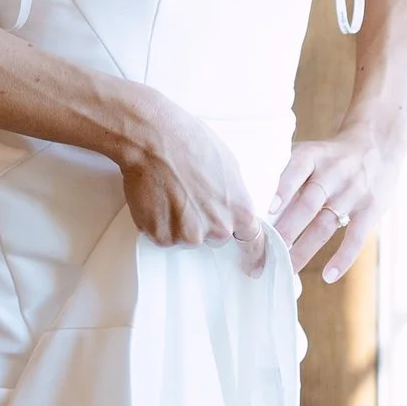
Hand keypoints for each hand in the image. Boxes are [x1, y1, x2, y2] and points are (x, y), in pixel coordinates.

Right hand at [114, 91, 268, 274]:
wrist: (154, 139)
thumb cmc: (192, 142)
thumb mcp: (230, 166)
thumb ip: (235, 196)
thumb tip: (231, 208)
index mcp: (240, 211)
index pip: (252, 242)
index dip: (252, 255)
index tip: (251, 267)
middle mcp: (218, 229)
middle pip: (214, 237)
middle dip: (204, 222)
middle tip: (190, 194)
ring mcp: (188, 236)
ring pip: (186, 237)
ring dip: (179, 222)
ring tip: (170, 191)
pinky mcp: (161, 236)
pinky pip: (163, 236)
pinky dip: (159, 222)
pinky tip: (157, 197)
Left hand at [268, 127, 396, 282]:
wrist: (377, 144)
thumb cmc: (331, 157)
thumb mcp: (311, 153)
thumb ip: (287, 175)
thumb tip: (255, 207)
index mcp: (313, 156)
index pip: (296, 170)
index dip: (283, 189)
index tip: (268, 210)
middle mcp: (333, 173)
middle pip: (307, 204)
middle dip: (286, 231)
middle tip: (266, 254)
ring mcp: (352, 192)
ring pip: (325, 225)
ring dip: (305, 250)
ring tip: (288, 270)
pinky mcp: (370, 210)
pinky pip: (355, 238)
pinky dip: (342, 258)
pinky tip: (328, 276)